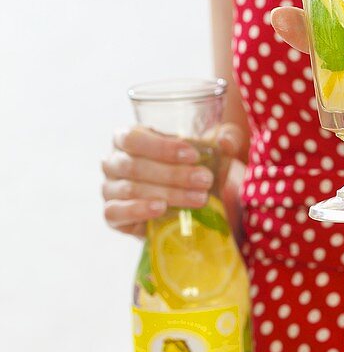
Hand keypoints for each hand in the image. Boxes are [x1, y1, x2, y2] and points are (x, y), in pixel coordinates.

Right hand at [101, 122, 246, 238]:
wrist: (186, 200)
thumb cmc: (194, 165)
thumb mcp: (213, 149)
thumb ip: (225, 139)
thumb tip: (226, 140)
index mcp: (128, 137)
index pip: (134, 137)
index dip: (162, 147)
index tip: (193, 155)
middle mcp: (113, 161)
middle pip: (135, 166)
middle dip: (173, 174)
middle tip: (204, 180)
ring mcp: (109, 188)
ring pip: (131, 189)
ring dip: (167, 193)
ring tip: (198, 198)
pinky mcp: (111, 215)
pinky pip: (115, 213)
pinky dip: (138, 210)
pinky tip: (161, 209)